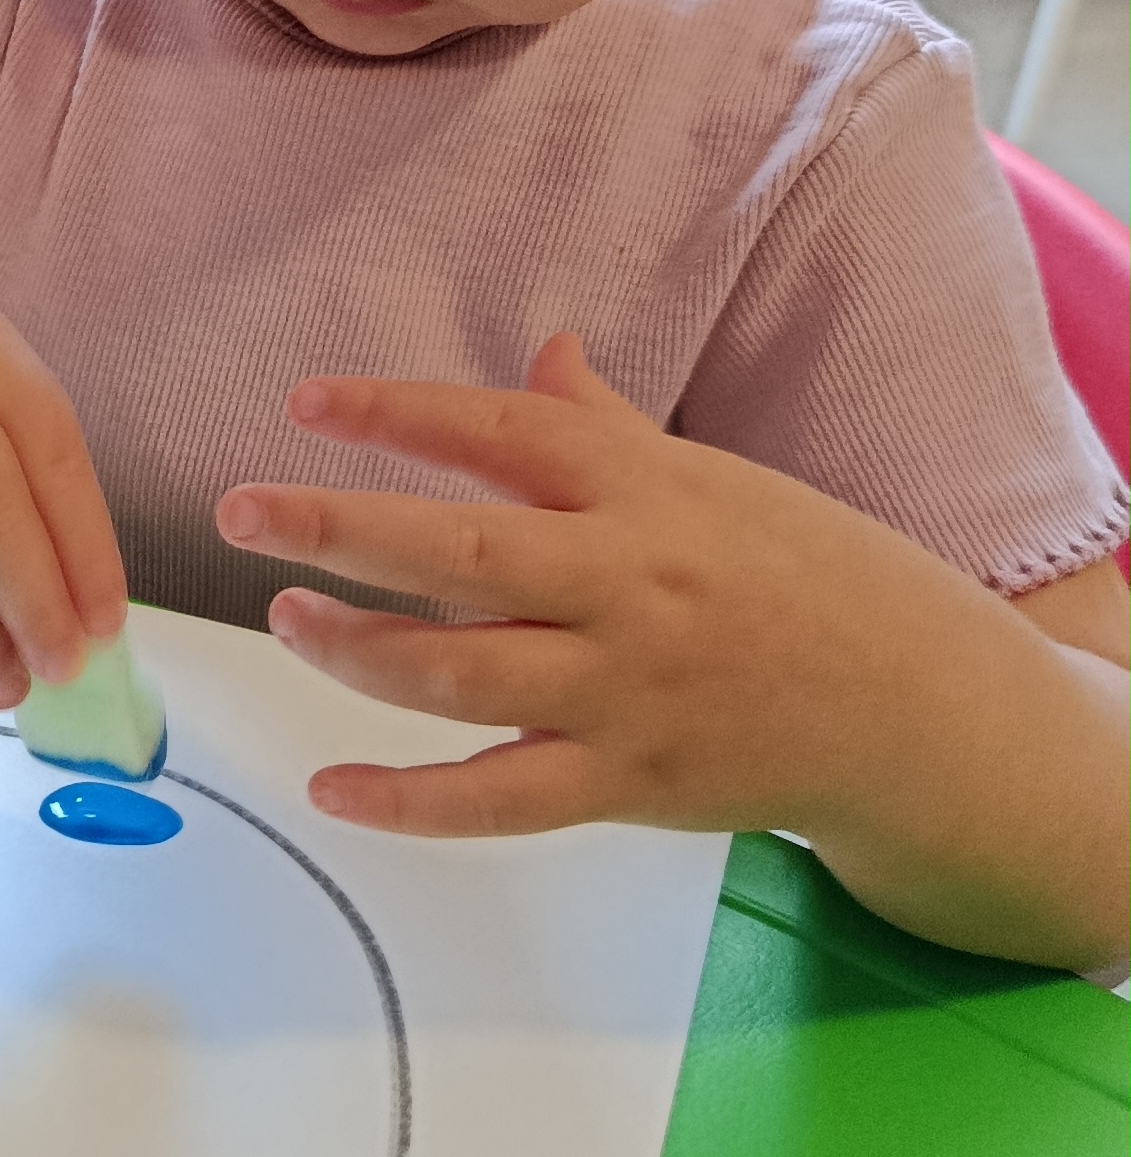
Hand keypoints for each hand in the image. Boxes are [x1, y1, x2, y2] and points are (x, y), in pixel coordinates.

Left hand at [211, 329, 1023, 850]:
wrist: (913, 702)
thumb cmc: (800, 574)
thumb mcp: (708, 479)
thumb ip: (601, 427)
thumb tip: (542, 352)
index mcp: (642, 491)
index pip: (499, 435)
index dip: (395, 412)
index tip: (305, 402)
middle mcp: (624, 584)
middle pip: (457, 557)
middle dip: (336, 530)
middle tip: (243, 514)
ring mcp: (621, 689)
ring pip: (458, 676)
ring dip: (354, 650)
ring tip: (289, 618)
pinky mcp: (624, 781)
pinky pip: (498, 799)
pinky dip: (407, 804)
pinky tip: (333, 789)